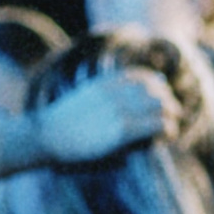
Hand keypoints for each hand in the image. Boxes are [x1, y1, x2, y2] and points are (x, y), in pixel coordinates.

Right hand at [33, 69, 178, 164]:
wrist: (42, 137)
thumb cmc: (60, 124)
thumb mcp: (85, 99)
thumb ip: (106, 94)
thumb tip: (128, 98)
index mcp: (105, 83)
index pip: (142, 76)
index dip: (156, 86)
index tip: (160, 97)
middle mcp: (115, 93)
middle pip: (156, 89)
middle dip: (168, 101)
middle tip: (171, 116)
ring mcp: (118, 110)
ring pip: (161, 104)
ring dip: (171, 115)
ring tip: (170, 128)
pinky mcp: (121, 129)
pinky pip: (157, 124)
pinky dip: (168, 129)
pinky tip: (166, 137)